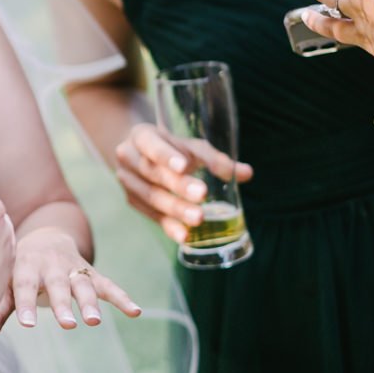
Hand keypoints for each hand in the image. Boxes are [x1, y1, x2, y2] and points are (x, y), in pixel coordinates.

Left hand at [0, 228, 140, 329]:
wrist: (45, 237)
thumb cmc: (19, 266)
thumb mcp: (6, 280)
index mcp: (26, 266)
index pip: (24, 286)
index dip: (25, 304)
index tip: (28, 324)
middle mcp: (51, 265)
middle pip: (58, 285)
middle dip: (64, 305)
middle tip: (68, 325)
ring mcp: (73, 268)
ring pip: (83, 285)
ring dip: (90, 303)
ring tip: (94, 322)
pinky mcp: (91, 273)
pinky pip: (109, 285)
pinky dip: (122, 297)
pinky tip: (136, 312)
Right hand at [114, 122, 253, 243]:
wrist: (137, 154)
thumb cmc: (171, 147)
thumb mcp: (190, 146)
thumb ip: (215, 159)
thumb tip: (246, 173)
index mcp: (142, 136)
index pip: (151, 144)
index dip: (166, 155)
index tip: (185, 166)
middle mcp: (128, 157)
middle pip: (153, 173)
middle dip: (178, 186)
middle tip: (202, 195)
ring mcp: (127, 181)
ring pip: (151, 197)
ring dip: (175, 209)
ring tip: (198, 219)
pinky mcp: (132, 201)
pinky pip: (151, 215)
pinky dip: (169, 226)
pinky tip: (185, 236)